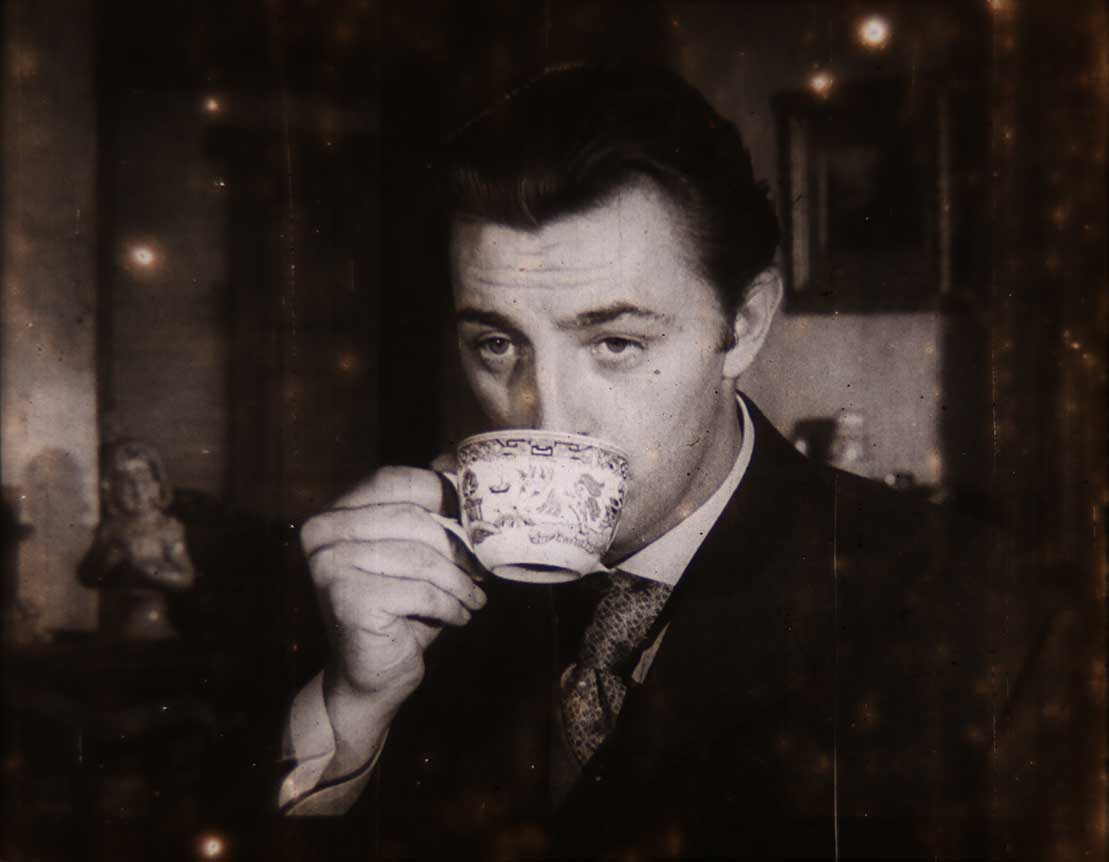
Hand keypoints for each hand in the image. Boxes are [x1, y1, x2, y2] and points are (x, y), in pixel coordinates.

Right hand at [301, 465, 486, 721]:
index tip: (477, 520)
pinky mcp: (347, 600)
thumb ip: (427, 507)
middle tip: (482, 568)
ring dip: (459, 581)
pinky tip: (459, 616)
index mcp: (334, 512)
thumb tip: (457, 459)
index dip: (442, 494)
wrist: (370, 676)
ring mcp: (329, 566)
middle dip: (458, 545)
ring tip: (474, 596)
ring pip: (420, 557)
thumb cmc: (400, 607)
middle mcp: (322, 533)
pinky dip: (450, 605)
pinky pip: (420, 591)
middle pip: (412, 519)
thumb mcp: (416, 551)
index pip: (395, 481)